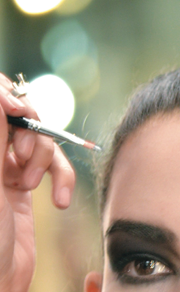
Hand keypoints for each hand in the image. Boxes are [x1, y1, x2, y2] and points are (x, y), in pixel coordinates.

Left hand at [0, 74, 74, 291]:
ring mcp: (2, 167)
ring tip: (31, 187)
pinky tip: (60, 200)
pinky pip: (52, 166)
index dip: (6, 97)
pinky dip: (62, 179)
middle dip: (28, 131)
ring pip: (37, 139)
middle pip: (15, 114)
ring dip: (43, 160)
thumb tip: (1, 91)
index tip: (21, 112)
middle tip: (25, 156)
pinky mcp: (22, 186)